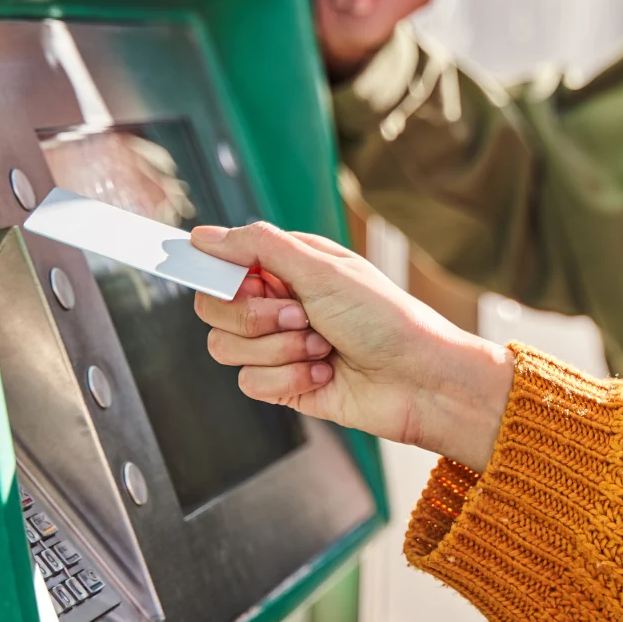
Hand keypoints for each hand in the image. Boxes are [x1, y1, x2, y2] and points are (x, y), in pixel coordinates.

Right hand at [189, 222, 511, 471]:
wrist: (420, 380)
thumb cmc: (384, 318)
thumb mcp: (322, 270)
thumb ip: (259, 247)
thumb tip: (203, 236)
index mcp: (287, 266)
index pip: (221, 265)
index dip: (219, 276)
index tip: (237, 284)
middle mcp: (278, 303)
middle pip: (214, 309)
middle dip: (256, 317)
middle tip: (302, 315)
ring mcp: (279, 346)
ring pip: (226, 348)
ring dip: (278, 350)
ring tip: (323, 346)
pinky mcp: (284, 385)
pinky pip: (250, 384)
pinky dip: (287, 380)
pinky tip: (323, 374)